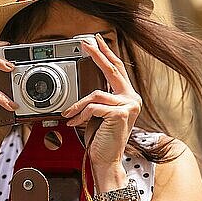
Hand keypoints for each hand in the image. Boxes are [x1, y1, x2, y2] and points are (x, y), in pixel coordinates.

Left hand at [61, 34, 141, 169]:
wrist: (106, 160)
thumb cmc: (101, 140)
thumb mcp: (98, 115)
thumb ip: (97, 100)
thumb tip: (85, 87)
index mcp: (128, 97)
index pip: (117, 69)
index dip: (106, 53)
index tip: (97, 40)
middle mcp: (132, 99)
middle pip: (112, 70)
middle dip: (96, 54)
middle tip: (84, 43)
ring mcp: (129, 106)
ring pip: (95, 94)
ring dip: (78, 106)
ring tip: (69, 114)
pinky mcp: (120, 114)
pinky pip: (93, 107)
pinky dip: (81, 115)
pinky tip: (75, 123)